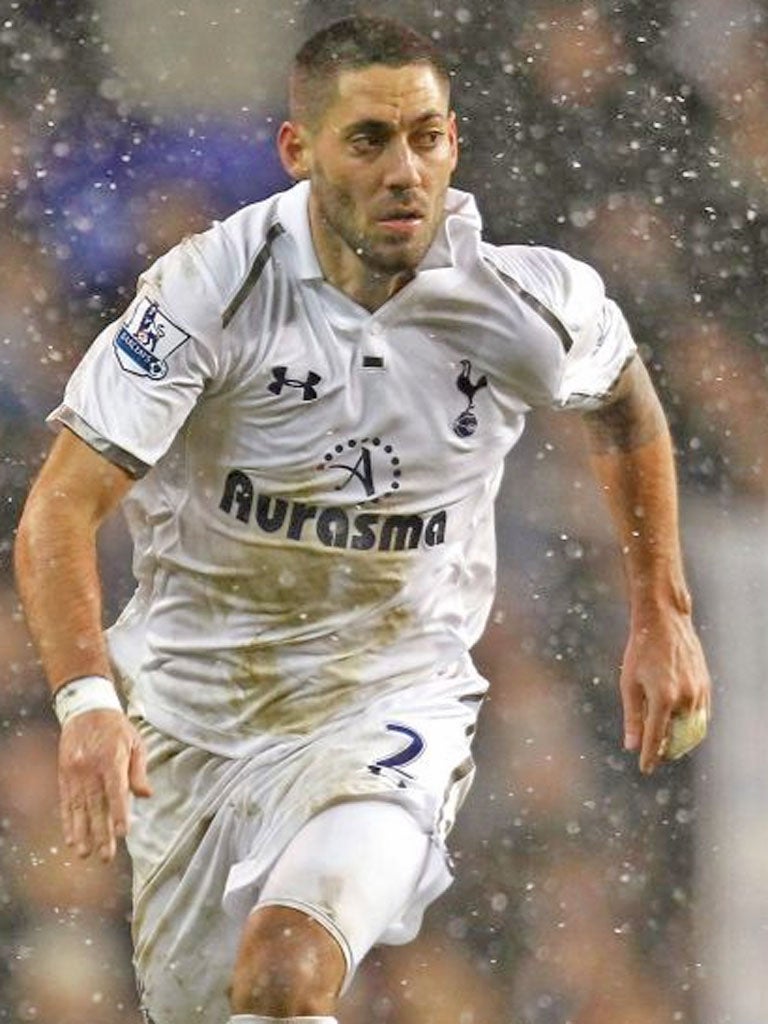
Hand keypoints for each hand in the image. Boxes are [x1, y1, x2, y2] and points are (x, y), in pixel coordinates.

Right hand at [58, 709, 151, 861]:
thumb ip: (139, 770)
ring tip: (85, 854)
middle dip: (100, 833)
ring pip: (78, 807)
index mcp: (112, 758)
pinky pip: (66, 802)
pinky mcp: (64, 774)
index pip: (115, 790)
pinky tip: (71, 838)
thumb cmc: (116, 728)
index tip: (122, 833)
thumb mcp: (135, 742)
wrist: (86, 709)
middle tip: (105, 856)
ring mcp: (74, 772)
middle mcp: (90, 767)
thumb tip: (146, 795)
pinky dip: (68, 821)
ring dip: (82, 832)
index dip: (118, 812)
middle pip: (96, 804)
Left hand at [620, 609, 711, 773]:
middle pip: (679, 739)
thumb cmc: (641, 651)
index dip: (650, 756)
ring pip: (693, 730)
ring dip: (681, 741)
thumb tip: (631, 746)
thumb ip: (632, 716)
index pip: (656, 738)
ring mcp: (698, 692)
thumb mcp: (629, 684)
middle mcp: (685, 698)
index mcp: (663, 698)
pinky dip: (692, 726)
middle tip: (655, 756)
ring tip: (667, 745)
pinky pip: (702, 716)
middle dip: (667, 751)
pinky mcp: (705, 685)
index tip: (645, 768)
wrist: (664, 623)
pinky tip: (680, 726)